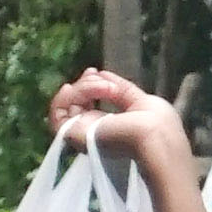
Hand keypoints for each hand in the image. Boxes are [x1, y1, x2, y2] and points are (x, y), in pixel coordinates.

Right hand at [48, 68, 193, 177]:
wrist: (153, 140)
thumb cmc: (154, 125)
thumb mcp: (139, 99)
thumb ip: (119, 88)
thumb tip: (100, 73)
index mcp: (110, 124)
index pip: (88, 104)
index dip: (88, 85)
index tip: (94, 72)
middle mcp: (93, 130)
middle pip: (75, 103)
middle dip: (85, 84)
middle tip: (99, 80)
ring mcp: (81, 134)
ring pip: (66, 106)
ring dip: (81, 89)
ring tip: (100, 87)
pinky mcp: (72, 136)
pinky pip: (57, 114)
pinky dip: (63, 98)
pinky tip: (73, 89)